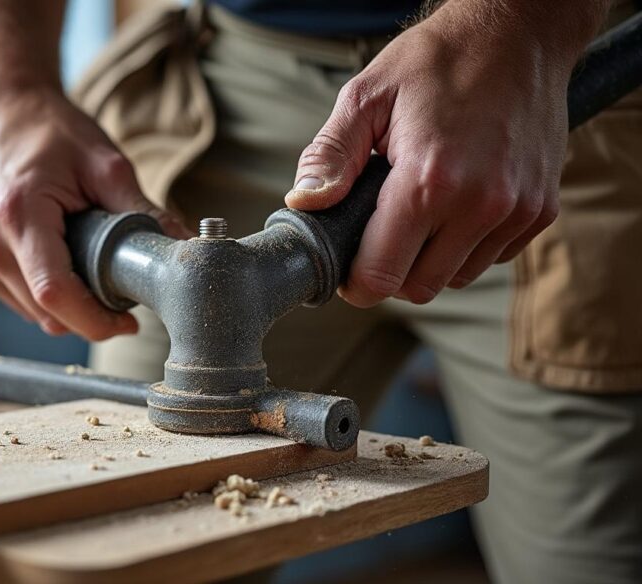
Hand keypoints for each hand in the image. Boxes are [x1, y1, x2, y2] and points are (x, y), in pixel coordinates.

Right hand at [0, 90, 190, 338]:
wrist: (4, 115)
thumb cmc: (50, 132)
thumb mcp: (105, 163)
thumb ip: (143, 209)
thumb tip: (181, 246)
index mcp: (19, 214)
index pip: (55, 292)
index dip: (96, 319)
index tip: (128, 322)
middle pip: (49, 312)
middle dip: (93, 312)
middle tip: (124, 288)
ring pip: (38, 315)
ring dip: (74, 307)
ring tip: (96, 267)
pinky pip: (26, 304)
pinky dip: (55, 299)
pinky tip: (71, 264)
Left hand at [285, 3, 579, 306]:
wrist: (518, 33)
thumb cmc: (438, 60)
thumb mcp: (365, 96)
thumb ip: (329, 156)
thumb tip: (304, 203)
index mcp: (428, 181)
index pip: (381, 277)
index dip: (354, 281)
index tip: (346, 263)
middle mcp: (480, 204)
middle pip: (419, 288)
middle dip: (390, 272)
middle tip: (376, 234)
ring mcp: (516, 211)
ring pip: (457, 278)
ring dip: (430, 260)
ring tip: (418, 210)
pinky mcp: (540, 211)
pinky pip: (491, 257)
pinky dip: (466, 245)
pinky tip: (454, 203)